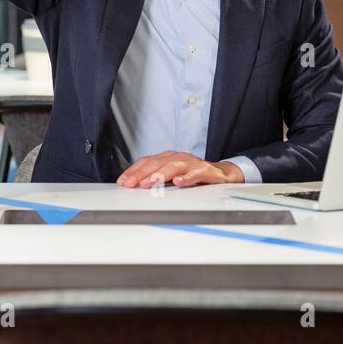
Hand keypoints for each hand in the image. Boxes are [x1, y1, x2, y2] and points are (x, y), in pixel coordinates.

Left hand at [117, 151, 245, 188]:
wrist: (220, 173)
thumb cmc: (192, 174)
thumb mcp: (171, 175)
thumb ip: (155, 178)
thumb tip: (134, 186)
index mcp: (167, 157)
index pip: (146, 162)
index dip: (133, 171)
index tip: (122, 182)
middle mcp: (177, 157)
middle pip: (156, 163)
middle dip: (141, 174)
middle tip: (131, 184)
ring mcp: (190, 163)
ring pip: (173, 166)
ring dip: (160, 175)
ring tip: (149, 184)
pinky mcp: (204, 171)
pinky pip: (194, 174)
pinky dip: (186, 178)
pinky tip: (179, 183)